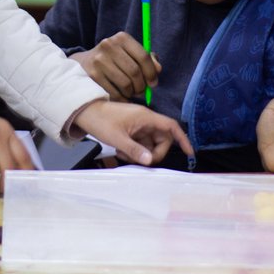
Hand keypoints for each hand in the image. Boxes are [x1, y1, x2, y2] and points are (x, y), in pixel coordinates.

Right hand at [69, 31, 159, 100]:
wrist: (85, 62)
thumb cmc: (114, 59)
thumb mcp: (129, 53)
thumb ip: (147, 60)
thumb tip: (158, 69)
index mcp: (122, 38)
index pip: (143, 56)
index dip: (151, 73)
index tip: (153, 83)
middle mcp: (109, 45)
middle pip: (135, 71)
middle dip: (141, 86)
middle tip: (141, 91)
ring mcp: (99, 60)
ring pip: (125, 84)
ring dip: (132, 93)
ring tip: (131, 93)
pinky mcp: (92, 74)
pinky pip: (114, 92)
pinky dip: (121, 99)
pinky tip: (122, 97)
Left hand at [72, 99, 192, 166]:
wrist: (85, 112)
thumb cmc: (101, 121)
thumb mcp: (117, 138)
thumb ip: (134, 150)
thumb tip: (150, 161)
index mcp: (146, 117)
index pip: (171, 126)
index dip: (182, 138)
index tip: (189, 152)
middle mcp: (145, 120)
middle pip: (162, 139)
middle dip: (155, 152)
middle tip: (141, 160)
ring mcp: (139, 125)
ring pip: (150, 143)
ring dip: (142, 153)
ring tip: (125, 156)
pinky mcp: (132, 130)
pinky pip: (141, 143)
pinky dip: (135, 150)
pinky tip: (122, 153)